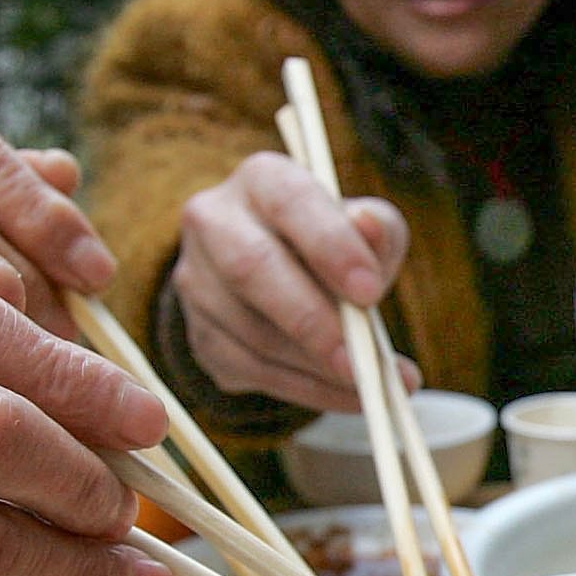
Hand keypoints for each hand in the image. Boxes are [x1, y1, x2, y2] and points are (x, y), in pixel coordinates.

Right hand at [171, 152, 414, 411]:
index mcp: (262, 179)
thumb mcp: (364, 227)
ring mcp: (197, 282)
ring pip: (250, 332)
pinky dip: (307, 390)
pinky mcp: (201, 335)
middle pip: (251, 269)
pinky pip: (251, 371)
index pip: (290, 203)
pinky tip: (349, 396)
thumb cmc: (331, 243)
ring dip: (316, 368)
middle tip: (363, 361)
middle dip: (312, 321)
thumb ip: (378, 228)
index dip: (330, 247)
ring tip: (373, 386)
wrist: (277, 274)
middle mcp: (213, 222)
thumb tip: (369, 228)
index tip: (370, 293)